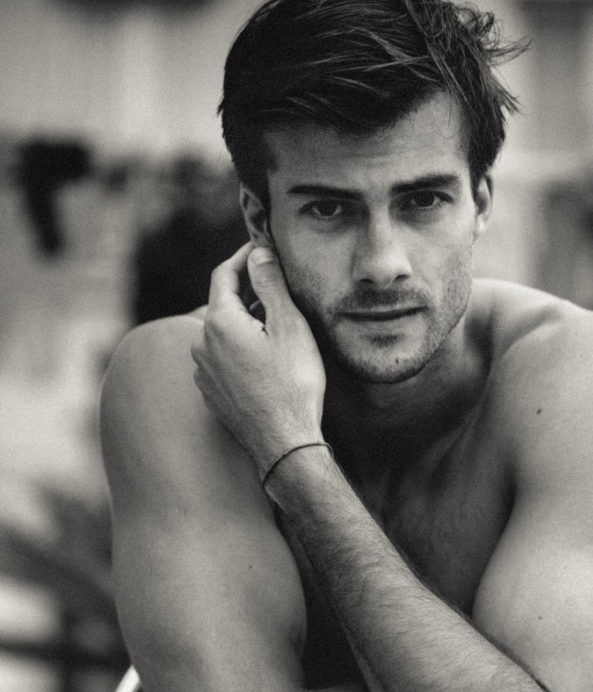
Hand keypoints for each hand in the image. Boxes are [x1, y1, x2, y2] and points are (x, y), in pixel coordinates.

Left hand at [191, 243, 325, 471]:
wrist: (283, 442)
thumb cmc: (292, 385)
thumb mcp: (289, 327)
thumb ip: (269, 285)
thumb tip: (257, 253)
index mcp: (219, 322)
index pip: (223, 275)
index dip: (242, 257)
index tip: (260, 249)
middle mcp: (201, 344)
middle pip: (222, 305)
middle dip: (247, 295)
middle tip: (276, 291)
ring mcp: (202, 372)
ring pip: (221, 334)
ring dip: (244, 326)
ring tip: (275, 330)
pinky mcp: (210, 393)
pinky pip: (222, 360)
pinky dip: (239, 352)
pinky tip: (264, 363)